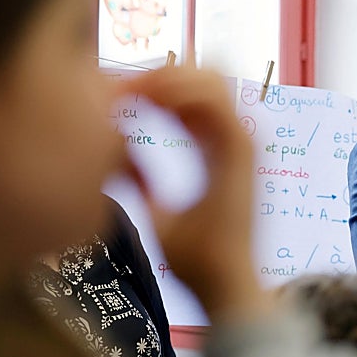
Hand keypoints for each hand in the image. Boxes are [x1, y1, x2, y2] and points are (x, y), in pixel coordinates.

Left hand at [121, 66, 263, 320]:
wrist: (221, 281)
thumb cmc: (195, 259)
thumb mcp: (158, 212)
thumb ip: (142, 184)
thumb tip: (115, 168)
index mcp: (219, 155)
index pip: (194, 100)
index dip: (159, 89)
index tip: (121, 98)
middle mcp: (235, 143)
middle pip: (205, 79)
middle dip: (164, 74)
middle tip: (125, 88)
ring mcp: (241, 144)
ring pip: (212, 78)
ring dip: (171, 77)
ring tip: (136, 91)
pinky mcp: (240, 150)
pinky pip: (214, 98)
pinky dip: (181, 90)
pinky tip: (150, 99)